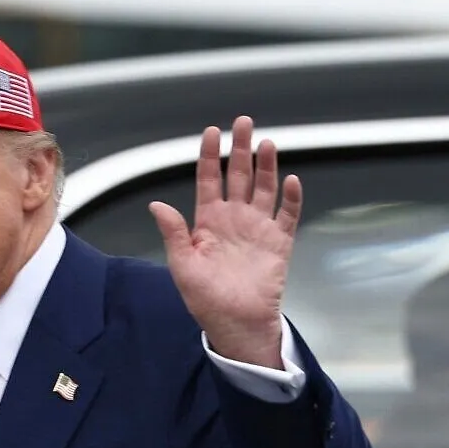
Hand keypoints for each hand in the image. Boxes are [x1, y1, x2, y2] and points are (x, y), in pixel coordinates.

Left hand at [150, 115, 299, 368]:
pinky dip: (291, 198)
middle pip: (238, 175)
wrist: (236, 325)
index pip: (208, 179)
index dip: (209, 155)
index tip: (211, 131)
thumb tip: (156, 205)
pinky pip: (287, 215)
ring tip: (267, 143)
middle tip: (244, 122)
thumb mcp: (182, 267)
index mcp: (208, 221)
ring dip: (266, 166)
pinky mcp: (279, 243)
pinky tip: (291, 181)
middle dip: (240, 148)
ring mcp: (258, 228)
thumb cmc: (206, 299)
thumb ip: (174, 233)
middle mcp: (234, 218)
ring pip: (263, 188)